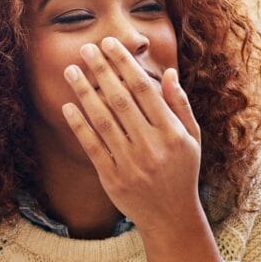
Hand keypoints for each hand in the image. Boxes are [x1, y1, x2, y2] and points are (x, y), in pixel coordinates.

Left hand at [61, 37, 203, 233]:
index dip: (125, 64)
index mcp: (172, 133)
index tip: (110, 45)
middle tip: (86, 48)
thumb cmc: (183, 171)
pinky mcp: (112, 178)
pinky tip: (68, 105)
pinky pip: (92, 146)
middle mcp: (151, 146)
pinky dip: (79, 125)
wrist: (171, 216)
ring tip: (71, 70)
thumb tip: (168, 73)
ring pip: (102, 120)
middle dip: (101, 71)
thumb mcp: (192, 138)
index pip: (144, 90)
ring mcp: (130, 163)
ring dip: (85, 92)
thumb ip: (180, 105)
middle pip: (121, 100)